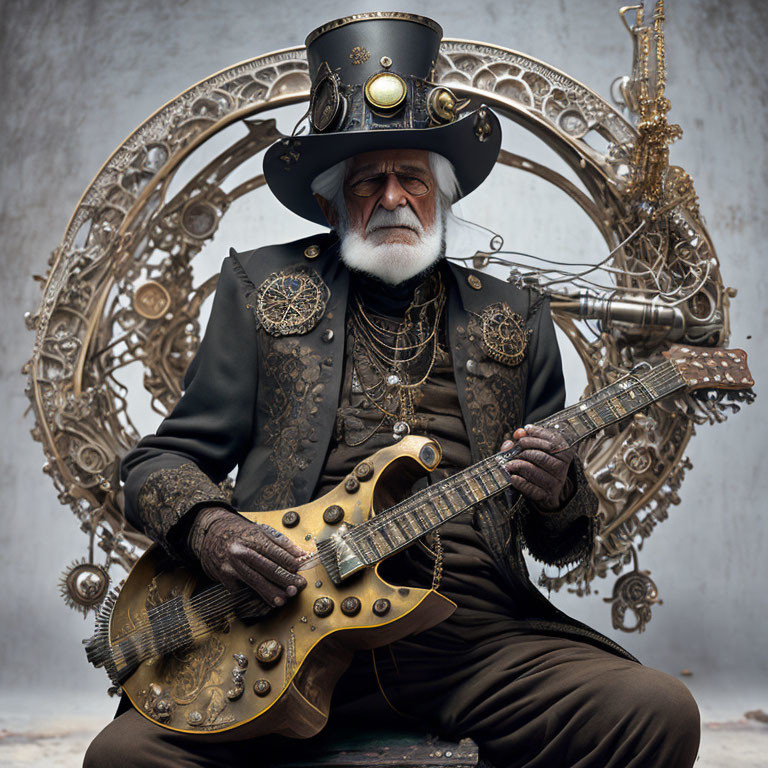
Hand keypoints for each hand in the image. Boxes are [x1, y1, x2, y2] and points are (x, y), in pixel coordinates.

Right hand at [187, 507, 307, 610]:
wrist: (213, 535)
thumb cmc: (243, 534)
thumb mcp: (262, 531)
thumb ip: (283, 544)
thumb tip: (302, 556)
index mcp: (254, 537)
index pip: (277, 553)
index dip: (291, 564)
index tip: (301, 572)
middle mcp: (242, 551)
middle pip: (268, 568)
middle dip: (285, 580)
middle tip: (297, 588)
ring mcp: (232, 564)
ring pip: (255, 581)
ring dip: (271, 593)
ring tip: (283, 600)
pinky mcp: (224, 576)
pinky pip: (242, 588)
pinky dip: (255, 595)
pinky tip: (266, 600)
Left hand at [501, 424, 575, 510]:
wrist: (547, 491)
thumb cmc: (538, 464)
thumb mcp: (534, 449)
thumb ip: (523, 441)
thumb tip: (515, 436)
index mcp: (564, 453)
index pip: (553, 441)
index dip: (538, 434)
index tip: (526, 429)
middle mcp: (562, 467)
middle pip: (541, 456)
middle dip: (524, 450)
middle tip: (514, 451)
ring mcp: (555, 483)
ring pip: (535, 471)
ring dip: (519, 465)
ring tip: (509, 465)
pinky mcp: (547, 496)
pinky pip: (532, 488)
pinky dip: (520, 482)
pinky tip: (513, 477)